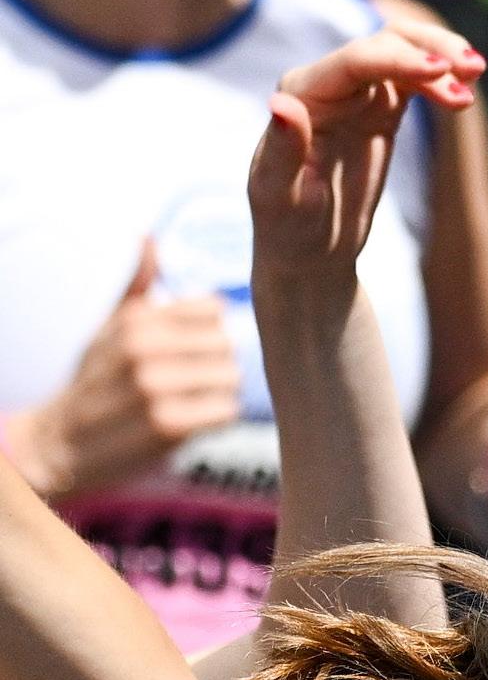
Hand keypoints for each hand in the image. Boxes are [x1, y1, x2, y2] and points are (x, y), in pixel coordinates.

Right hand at [7, 239, 241, 496]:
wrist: (63, 441)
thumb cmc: (97, 379)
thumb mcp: (109, 327)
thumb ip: (136, 286)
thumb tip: (146, 237)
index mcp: (134, 318)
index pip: (212, 307)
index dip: (209, 330)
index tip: (191, 347)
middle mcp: (142, 347)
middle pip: (228, 342)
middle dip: (218, 362)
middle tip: (190, 379)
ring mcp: (153, 386)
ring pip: (232, 377)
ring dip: (219, 392)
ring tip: (189, 399)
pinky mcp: (167, 425)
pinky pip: (227, 411)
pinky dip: (217, 418)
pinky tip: (192, 421)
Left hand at [250, 25, 483, 294]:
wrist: (308, 249)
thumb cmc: (288, 228)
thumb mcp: (280, 197)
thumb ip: (283, 150)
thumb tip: (283, 104)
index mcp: (303, 96)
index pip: (354, 63)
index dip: (398, 60)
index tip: (443, 71)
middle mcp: (328, 85)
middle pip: (383, 44)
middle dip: (428, 48)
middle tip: (475, 69)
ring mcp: (356, 96)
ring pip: (402, 52)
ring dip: (440, 55)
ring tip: (477, 73)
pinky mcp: (380, 112)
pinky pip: (413, 79)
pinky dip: (441, 77)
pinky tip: (465, 91)